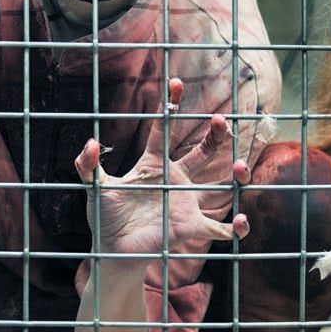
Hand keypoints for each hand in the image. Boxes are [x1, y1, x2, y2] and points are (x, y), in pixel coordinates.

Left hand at [74, 78, 251, 258]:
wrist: (113, 249)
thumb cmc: (105, 217)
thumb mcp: (95, 188)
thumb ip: (89, 165)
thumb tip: (90, 143)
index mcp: (153, 164)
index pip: (164, 130)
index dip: (171, 106)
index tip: (176, 82)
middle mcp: (176, 179)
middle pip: (202, 151)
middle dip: (214, 136)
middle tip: (220, 120)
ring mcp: (186, 203)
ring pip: (219, 185)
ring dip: (235, 175)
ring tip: (240, 166)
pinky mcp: (191, 227)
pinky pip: (220, 230)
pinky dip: (236, 228)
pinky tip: (241, 221)